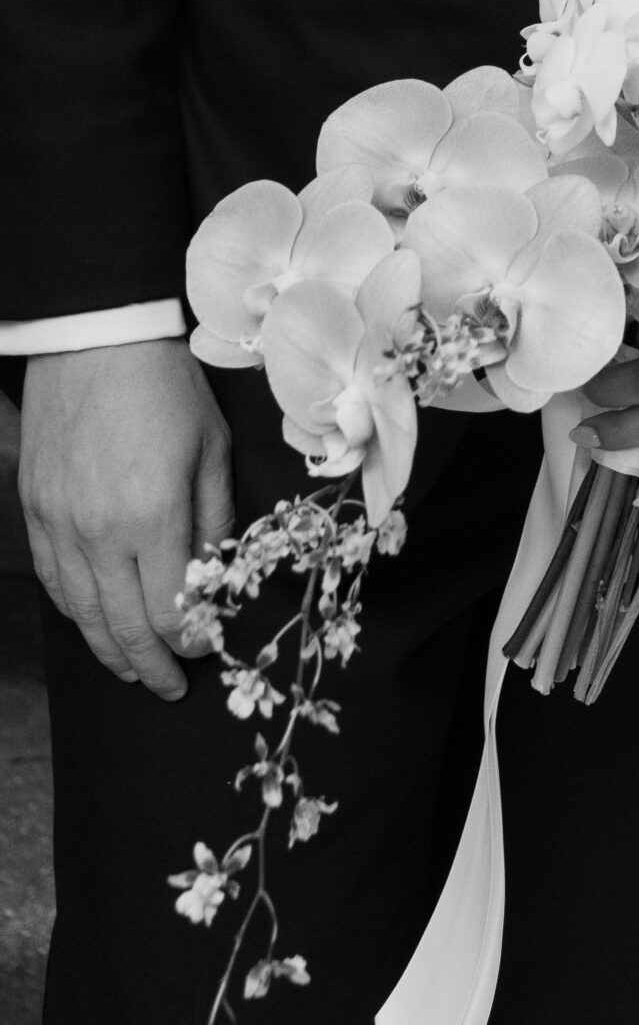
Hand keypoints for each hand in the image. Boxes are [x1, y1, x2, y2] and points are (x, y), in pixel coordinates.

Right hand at [19, 338, 234, 700]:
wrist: (96, 338)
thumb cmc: (166, 386)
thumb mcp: (212, 447)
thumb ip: (214, 517)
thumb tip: (215, 573)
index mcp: (152, 517)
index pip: (167, 611)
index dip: (188, 641)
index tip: (205, 649)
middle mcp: (99, 532)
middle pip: (121, 626)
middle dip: (150, 665)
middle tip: (171, 687)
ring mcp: (59, 523)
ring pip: (81, 611)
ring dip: (108, 649)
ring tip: (133, 670)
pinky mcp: (35, 509)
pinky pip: (53, 579)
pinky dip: (74, 610)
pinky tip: (92, 621)